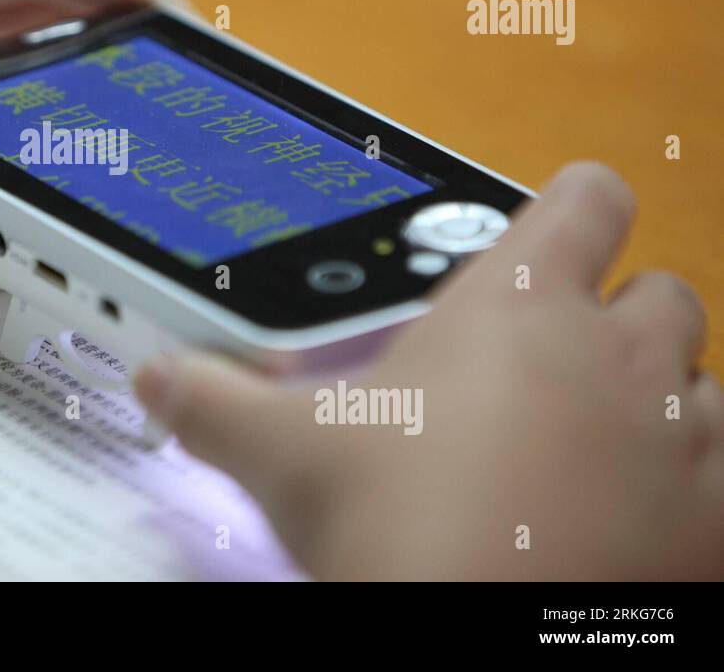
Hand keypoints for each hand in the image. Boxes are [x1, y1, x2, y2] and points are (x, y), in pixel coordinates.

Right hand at [134, 162, 722, 578]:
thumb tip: (158, 380)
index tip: (555, 223)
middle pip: (661, 290)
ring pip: (707, 385)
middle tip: (557, 361)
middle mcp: (616, 359)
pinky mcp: (709, 527)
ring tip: (605, 441)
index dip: (574, 202)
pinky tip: (642, 516)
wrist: (473, 636)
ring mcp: (679, 442)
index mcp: (518, 309)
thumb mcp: (282, 452)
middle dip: (620, 315)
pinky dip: (696, 488)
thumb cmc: (397, 525)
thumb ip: (213, 401)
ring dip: (669, 401)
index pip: (586, 199)